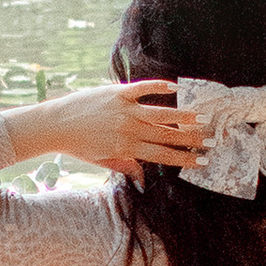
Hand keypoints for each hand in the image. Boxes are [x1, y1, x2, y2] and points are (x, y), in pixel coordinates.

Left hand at [0, 79, 204, 172]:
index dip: (184, 158)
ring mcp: (124, 110)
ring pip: (160, 113)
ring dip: (183, 115)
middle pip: (167, 135)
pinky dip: (159, 86)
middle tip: (211, 139)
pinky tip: (175, 86)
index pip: (162, 155)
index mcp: (127, 148)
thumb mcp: (102, 161)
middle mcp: (129, 129)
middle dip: (191, 138)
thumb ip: (125, 167)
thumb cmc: (78, 145)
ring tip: (201, 117)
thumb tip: (144, 179)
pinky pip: (143, 88)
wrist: (54, 125)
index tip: (201, 161)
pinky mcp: (117, 93)